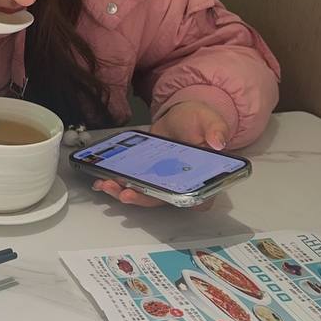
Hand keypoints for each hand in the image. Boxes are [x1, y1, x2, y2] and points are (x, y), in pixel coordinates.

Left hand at [91, 101, 231, 208]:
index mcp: (204, 179)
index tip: (162, 198)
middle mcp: (183, 187)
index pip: (197, 199)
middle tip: (125, 193)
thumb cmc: (198, 120)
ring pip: (145, 196)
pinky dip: (117, 185)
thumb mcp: (209, 120)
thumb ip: (216, 129)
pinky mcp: (147, 178)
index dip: (180, 203)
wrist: (179, 116)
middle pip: (164, 201)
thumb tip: (218, 141)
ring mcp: (163, 185)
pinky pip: (133, 185)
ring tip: (107, 186)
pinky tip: (101, 181)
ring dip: (125, 194)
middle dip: (142, 199)